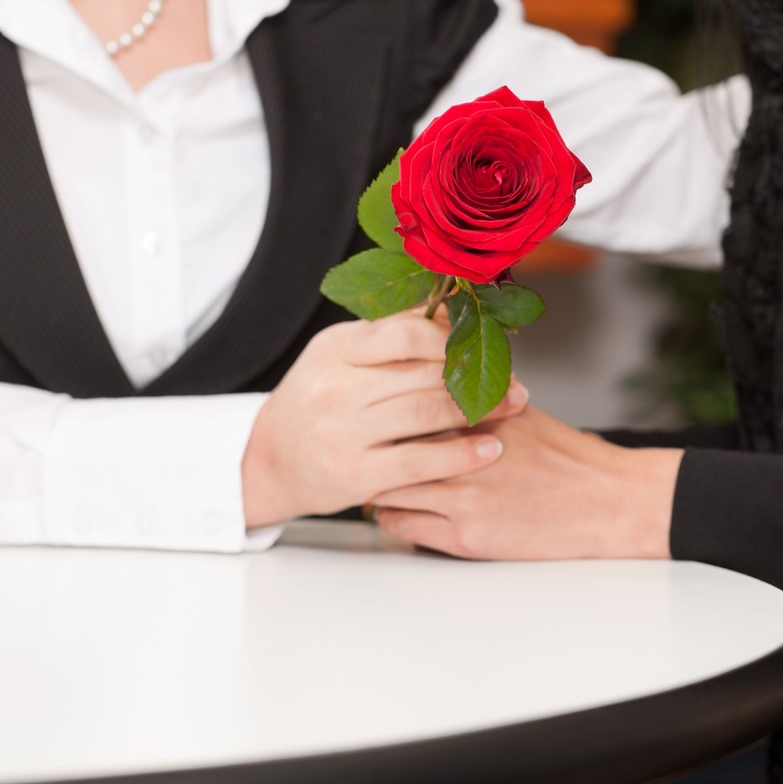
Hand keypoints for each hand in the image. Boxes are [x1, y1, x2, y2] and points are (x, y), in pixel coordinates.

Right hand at [240, 312, 526, 526]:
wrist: (267, 461)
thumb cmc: (316, 403)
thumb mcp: (341, 357)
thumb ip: (392, 334)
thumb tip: (453, 308)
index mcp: (334, 348)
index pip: (406, 332)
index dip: (454, 339)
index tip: (487, 345)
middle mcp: (335, 387)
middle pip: (424, 373)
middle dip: (478, 375)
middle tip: (515, 381)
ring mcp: (342, 432)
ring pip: (427, 414)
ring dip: (480, 410)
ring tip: (512, 408)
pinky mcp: (353, 475)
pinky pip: (421, 462)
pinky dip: (462, 455)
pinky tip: (489, 450)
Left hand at [372, 408, 679, 560]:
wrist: (605, 502)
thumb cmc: (566, 457)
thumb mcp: (519, 411)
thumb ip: (472, 399)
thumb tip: (432, 381)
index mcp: (477, 413)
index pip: (404, 404)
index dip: (380, 407)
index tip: (368, 410)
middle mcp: (464, 452)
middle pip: (387, 444)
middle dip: (369, 446)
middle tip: (359, 446)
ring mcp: (463, 496)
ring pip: (386, 486)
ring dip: (375, 483)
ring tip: (372, 478)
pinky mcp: (466, 536)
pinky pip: (403, 525)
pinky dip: (391, 515)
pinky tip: (394, 509)